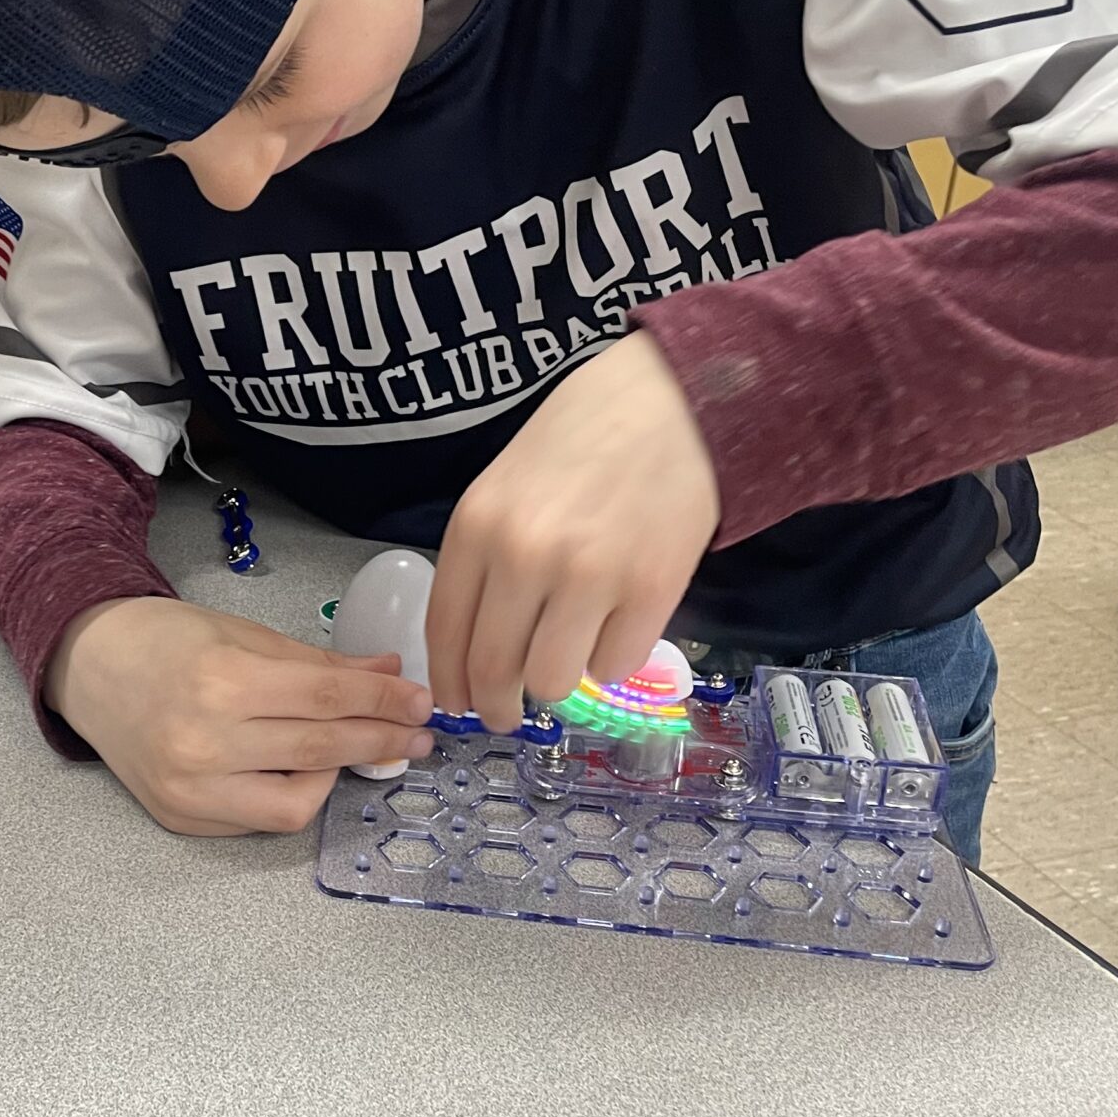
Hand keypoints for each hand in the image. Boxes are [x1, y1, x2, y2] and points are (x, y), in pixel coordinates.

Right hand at [47, 597, 436, 835]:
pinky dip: (291, 796)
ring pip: (296, 804)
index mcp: (223, 681)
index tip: (420, 701)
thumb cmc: (164, 641)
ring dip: (337, 776)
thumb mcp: (245, 635)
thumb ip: (319, 663)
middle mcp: (205, 742)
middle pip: (321, 749)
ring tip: (352, 751)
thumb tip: (388, 672)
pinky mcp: (180, 816)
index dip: (385, 700)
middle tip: (417, 733)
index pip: (330, 696)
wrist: (88, 667)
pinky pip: (258, 820)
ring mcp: (190, 788)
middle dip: (381, 740)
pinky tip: (302, 771)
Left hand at [427, 333, 720, 730]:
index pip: (446, 632)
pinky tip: (617, 625)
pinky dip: (612, 659)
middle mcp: (524, 556)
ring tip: (569, 655)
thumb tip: (476, 648)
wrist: (671, 402)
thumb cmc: (581, 440)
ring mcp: (589, 576)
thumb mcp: (504, 488)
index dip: (450, 681)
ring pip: (552, 680)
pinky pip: (614, 666)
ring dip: (557, 682)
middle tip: (507, 714)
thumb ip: (486, 561)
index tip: (457, 702)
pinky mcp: (651, 591)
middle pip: (494, 669)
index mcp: (477, 527)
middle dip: (496, 706)